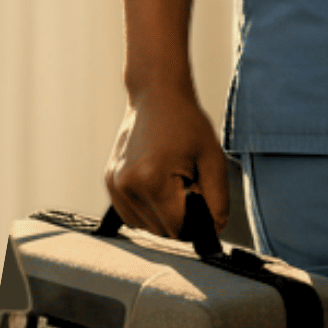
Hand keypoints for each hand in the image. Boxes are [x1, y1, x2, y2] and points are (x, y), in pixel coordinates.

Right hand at [105, 82, 230, 237]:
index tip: (206, 200)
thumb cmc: (186, 123)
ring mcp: (114, 187)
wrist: (156, 96)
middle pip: (163, 231)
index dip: (199, 221)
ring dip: (166, 216)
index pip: (179, 228)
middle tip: (192, 185)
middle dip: (183, 217)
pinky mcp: (110, 185)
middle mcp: (127, 187)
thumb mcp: (213, 157)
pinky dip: (150, 211)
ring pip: (147, 228)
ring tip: (175, 183)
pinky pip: (133, 217)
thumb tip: (215, 229)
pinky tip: (161, 186)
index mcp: (151, 180)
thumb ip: (217, 198)